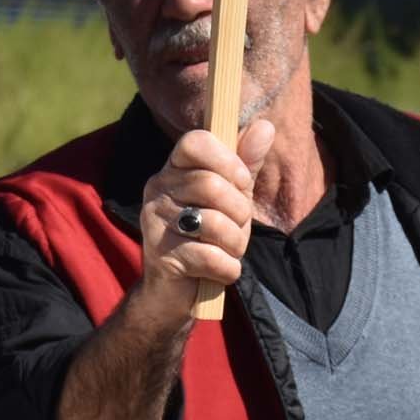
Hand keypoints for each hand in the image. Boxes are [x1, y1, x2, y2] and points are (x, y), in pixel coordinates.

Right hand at [132, 117, 276, 319]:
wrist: (175, 293)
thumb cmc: (207, 238)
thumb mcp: (231, 199)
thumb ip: (245, 165)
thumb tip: (265, 125)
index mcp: (173, 170)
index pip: (194, 141)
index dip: (227, 160)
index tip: (240, 180)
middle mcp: (156, 190)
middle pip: (211, 184)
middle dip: (239, 212)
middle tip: (236, 227)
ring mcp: (154, 223)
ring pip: (214, 223)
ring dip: (235, 244)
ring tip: (227, 251)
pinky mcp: (161, 257)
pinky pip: (211, 258)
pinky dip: (227, 269)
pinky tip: (218, 271)